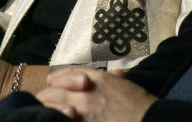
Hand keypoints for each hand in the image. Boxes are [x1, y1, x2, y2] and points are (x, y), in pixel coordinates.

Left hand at [37, 68, 155, 121]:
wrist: (147, 120)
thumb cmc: (138, 104)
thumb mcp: (121, 84)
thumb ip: (106, 78)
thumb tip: (100, 77)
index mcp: (96, 80)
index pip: (68, 73)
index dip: (58, 77)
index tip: (52, 80)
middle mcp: (86, 94)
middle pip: (55, 90)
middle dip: (48, 93)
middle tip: (45, 96)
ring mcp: (82, 113)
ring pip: (53, 106)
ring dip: (48, 106)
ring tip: (44, 109)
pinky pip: (61, 119)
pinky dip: (55, 117)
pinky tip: (53, 117)